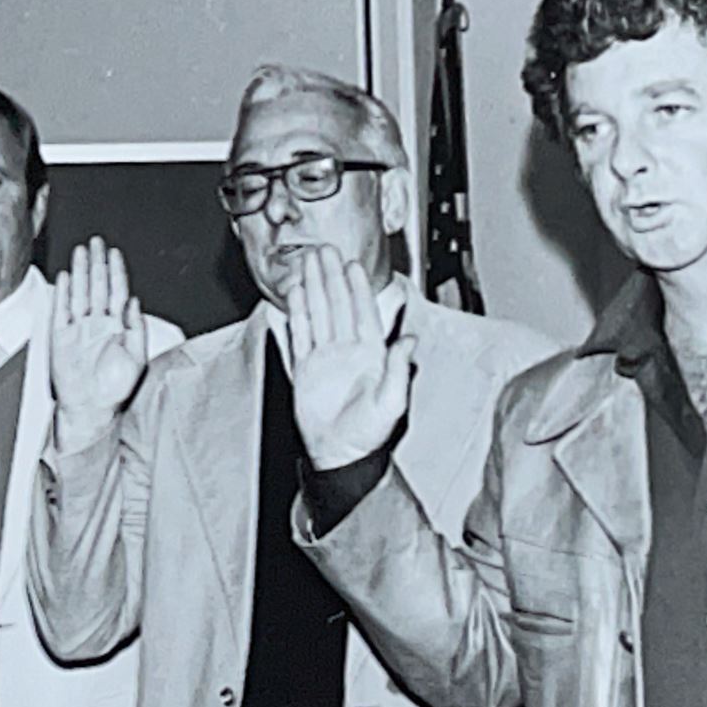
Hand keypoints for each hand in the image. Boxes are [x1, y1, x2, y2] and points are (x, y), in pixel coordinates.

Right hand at [48, 237, 149, 447]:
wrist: (91, 410)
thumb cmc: (115, 390)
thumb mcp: (136, 358)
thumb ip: (136, 328)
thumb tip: (135, 302)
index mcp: (116, 328)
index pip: (116, 291)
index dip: (116, 271)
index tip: (114, 253)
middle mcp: (96, 325)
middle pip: (97, 286)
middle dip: (97, 263)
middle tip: (96, 242)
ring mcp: (78, 330)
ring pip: (79, 293)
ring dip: (80, 272)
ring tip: (81, 252)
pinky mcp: (60, 338)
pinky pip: (61, 310)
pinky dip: (62, 294)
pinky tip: (65, 278)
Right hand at [286, 250, 413, 469]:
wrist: (340, 455)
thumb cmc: (369, 434)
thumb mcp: (393, 401)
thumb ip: (399, 368)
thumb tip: (409, 341)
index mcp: (370, 355)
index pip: (362, 312)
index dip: (357, 287)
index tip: (351, 265)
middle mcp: (347, 351)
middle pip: (337, 305)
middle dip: (331, 277)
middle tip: (324, 252)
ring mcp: (324, 358)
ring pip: (318, 313)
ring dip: (314, 288)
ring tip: (308, 264)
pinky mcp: (305, 369)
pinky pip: (301, 334)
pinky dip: (298, 313)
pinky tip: (296, 295)